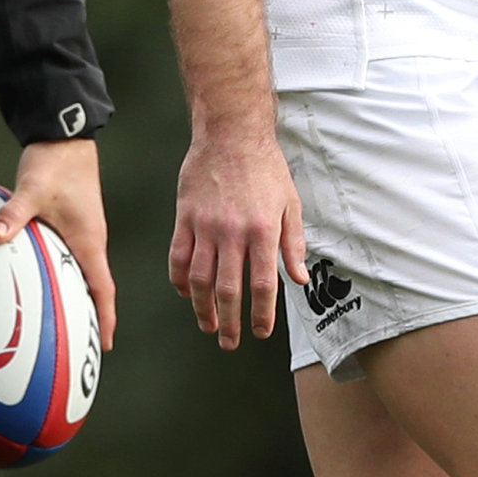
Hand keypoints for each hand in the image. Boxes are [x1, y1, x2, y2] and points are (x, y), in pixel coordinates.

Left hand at [0, 137, 116, 346]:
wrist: (65, 138)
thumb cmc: (56, 164)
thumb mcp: (32, 190)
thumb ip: (13, 215)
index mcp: (89, 240)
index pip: (103, 288)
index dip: (105, 318)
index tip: (104, 345)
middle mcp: (89, 241)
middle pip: (96, 288)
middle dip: (93, 318)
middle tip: (83, 346)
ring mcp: (81, 234)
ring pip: (83, 275)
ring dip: (79, 299)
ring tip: (65, 324)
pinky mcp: (70, 225)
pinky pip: (69, 260)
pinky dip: (63, 279)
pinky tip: (43, 285)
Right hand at [167, 125, 305, 349]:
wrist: (231, 134)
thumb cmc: (265, 168)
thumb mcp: (291, 204)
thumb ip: (293, 245)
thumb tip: (299, 279)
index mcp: (263, 231)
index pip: (263, 285)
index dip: (262, 314)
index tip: (261, 331)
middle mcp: (232, 233)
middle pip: (228, 290)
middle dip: (229, 322)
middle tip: (229, 342)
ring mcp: (205, 226)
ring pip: (199, 279)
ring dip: (202, 308)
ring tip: (207, 325)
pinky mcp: (185, 218)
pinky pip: (177, 257)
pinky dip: (179, 280)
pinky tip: (185, 293)